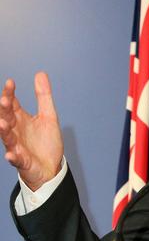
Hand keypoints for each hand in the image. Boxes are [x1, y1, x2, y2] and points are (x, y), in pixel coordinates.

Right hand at [0, 73, 63, 190]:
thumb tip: (40, 73)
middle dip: (4, 110)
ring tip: (2, 124)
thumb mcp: (48, 116)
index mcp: (20, 119)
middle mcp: (15, 131)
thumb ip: (43, 96)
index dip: (10, 94)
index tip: (11, 82)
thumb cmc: (46, 142)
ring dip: (4, 131)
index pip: (12, 104)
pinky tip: (11, 154)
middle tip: (4, 100)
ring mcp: (17, 146)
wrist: (51, 166)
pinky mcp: (22, 161)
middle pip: (7, 118)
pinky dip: (13, 157)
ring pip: (7, 138)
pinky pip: (16, 159)